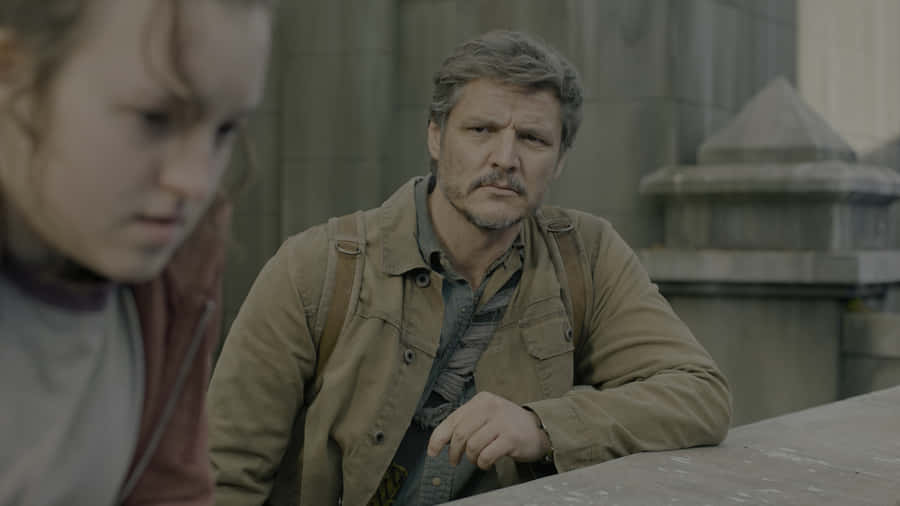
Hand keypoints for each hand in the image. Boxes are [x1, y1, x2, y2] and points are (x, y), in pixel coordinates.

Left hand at [426, 392, 550, 469]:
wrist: (537, 430)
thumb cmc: (507, 425)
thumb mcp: (487, 415)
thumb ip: (467, 423)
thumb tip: (442, 439)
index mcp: (481, 400)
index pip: (453, 419)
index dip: (439, 438)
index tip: (432, 451)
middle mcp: (490, 407)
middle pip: (460, 434)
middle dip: (454, 452)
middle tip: (455, 461)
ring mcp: (501, 422)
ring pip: (472, 446)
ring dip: (471, 458)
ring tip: (477, 459)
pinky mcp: (510, 438)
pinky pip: (486, 455)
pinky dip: (482, 463)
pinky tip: (486, 462)